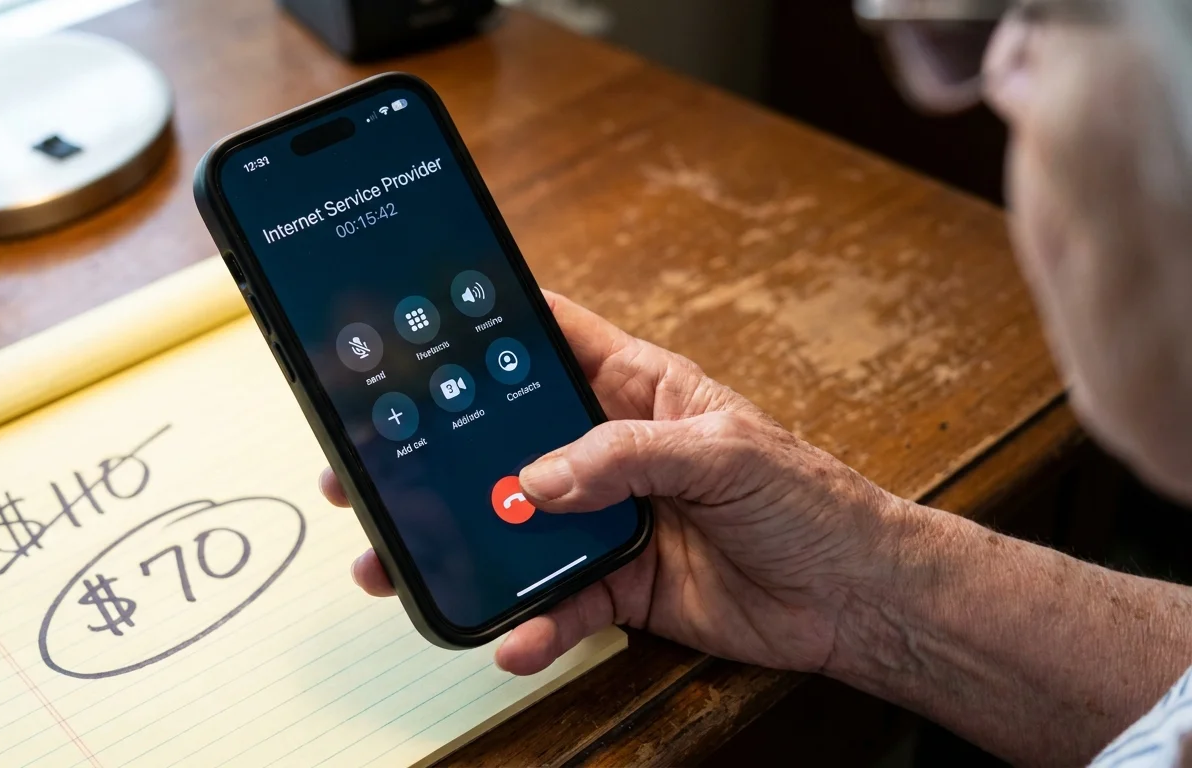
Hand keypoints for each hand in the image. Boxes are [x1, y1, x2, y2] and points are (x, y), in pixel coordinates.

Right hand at [319, 292, 908, 674]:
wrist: (853, 598)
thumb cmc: (809, 499)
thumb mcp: (722, 452)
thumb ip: (626, 456)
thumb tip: (538, 477)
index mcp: (638, 389)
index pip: (548, 339)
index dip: (485, 325)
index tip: (416, 326)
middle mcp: (611, 450)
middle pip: (505, 440)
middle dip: (439, 453)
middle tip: (368, 466)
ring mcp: (608, 518)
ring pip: (514, 526)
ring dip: (461, 544)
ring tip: (396, 565)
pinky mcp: (619, 583)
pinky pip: (558, 601)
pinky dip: (532, 622)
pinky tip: (514, 637)